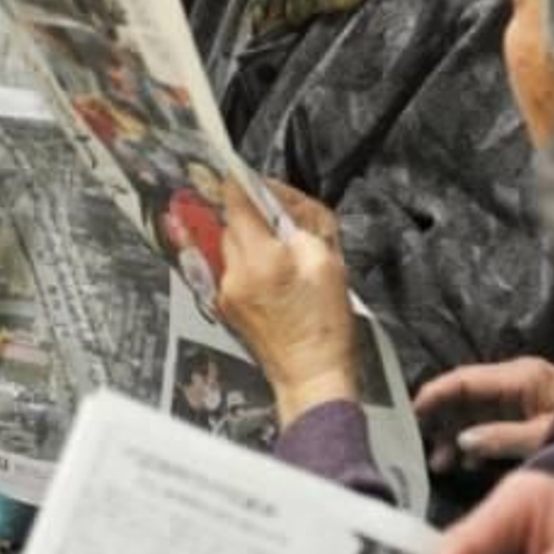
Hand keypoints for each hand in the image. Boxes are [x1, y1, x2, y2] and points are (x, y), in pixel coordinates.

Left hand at [215, 176, 356, 424]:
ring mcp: (226, 291)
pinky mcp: (227, 305)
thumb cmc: (325, 326)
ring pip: (231, 245)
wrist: (312, 376)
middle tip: (282, 223)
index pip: (236, 201)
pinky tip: (274, 277)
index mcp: (260, 258)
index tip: (250, 177)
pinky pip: (232, 268)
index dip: (245, 184)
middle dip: (254, 216)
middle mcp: (234, 272)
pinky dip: (249, 263)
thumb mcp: (327, 261)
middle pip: (232, 222)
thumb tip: (283, 202)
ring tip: (282, 255)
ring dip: (252, 240)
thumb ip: (303, 223)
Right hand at [413, 357, 553, 471]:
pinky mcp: (528, 415)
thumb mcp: (545, 435)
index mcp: (519, 376)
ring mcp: (521, 397)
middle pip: (465, 395)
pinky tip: (468, 464)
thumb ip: (502, 437)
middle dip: (442, 419)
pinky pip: (491, 424)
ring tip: (443, 464)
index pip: (463, 379)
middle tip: (421, 446)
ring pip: (475, 412)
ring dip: (456, 435)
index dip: (434, 394)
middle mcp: (516, 381)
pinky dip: (476, 441)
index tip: (410, 413)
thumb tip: (464, 441)